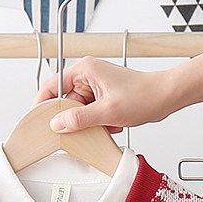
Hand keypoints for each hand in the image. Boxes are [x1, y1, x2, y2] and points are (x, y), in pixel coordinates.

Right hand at [34, 57, 175, 133]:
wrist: (165, 97)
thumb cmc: (143, 95)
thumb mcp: (107, 112)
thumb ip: (79, 119)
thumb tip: (58, 124)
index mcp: (85, 70)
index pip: (52, 86)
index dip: (43, 104)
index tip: (37, 120)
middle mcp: (88, 76)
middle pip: (66, 101)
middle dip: (74, 118)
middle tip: (78, 130)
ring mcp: (97, 87)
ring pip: (80, 110)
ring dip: (90, 122)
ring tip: (106, 124)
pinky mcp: (104, 97)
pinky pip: (92, 113)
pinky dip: (100, 123)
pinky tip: (113, 124)